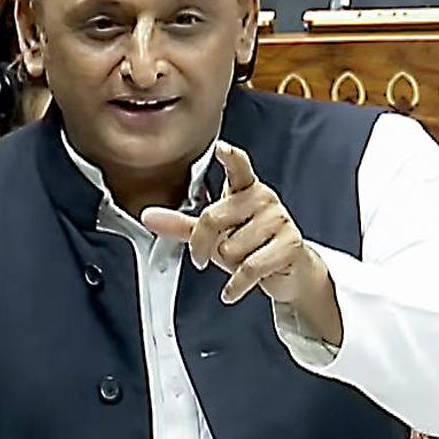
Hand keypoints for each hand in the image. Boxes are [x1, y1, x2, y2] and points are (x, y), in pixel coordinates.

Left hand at [140, 141, 328, 307]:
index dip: (230, 157)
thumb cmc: (250, 246)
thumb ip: (182, 225)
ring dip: (229, 265)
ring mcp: (279, 221)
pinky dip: (236, 285)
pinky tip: (232, 290)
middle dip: (202, 245)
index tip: (221, 148)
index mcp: (245, 189)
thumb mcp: (213, 235)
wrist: (288, 271)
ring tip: (240, 262)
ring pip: (232, 247)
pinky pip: (250, 268)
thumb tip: (148, 217)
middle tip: (203, 256)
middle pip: (213, 218)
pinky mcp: (290, 246)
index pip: (238, 168)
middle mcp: (264, 199)